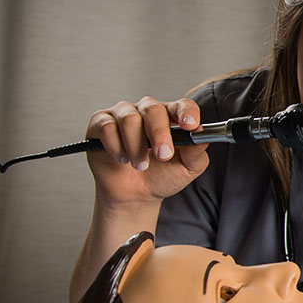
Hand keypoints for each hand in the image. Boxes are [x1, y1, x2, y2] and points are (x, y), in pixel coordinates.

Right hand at [86, 97, 209, 208]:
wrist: (134, 196)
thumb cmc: (162, 177)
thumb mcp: (186, 169)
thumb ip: (196, 152)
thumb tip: (201, 135)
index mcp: (172, 117)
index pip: (182, 105)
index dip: (186, 113)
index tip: (190, 126)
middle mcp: (147, 111)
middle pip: (153, 109)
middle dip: (159, 134)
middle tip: (162, 155)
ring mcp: (123, 114)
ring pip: (129, 119)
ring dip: (136, 147)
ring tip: (140, 165)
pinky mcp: (101, 123)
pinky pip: (107, 126)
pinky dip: (115, 146)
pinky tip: (121, 159)